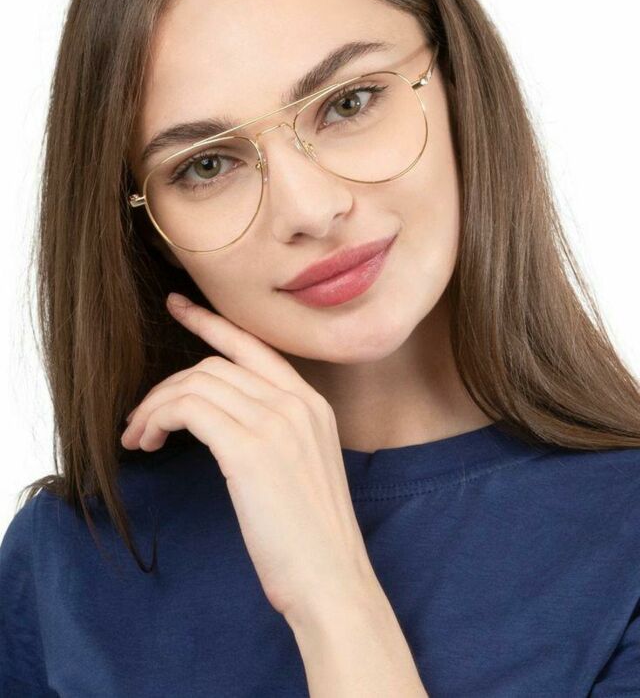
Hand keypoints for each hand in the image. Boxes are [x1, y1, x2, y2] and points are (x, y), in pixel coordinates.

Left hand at [121, 293, 374, 623]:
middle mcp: (297, 403)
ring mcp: (277, 422)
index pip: (253, 345)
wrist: (331, 580)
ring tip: (139, 436)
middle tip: (140, 419)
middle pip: (214, 363)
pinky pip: (189, 408)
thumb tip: (221, 420)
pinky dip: (159, 418)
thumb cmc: (309, 537)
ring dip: (155, 405)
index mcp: (312, 404)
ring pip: (196, 382)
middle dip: (167, 385)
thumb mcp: (302, 467)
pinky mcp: (250, 449)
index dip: (210, 322)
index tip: (178, 307)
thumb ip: (274, 432)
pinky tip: (148, 442)